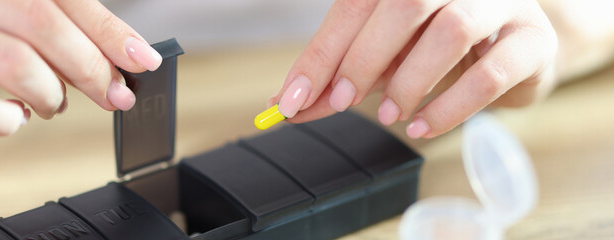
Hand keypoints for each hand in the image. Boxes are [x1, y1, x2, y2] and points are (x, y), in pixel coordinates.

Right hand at [0, 0, 161, 135]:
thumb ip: (36, 16)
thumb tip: (104, 57)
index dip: (110, 29)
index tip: (142, 59)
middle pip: (43, 23)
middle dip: (92, 68)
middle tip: (113, 95)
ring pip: (14, 63)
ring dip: (52, 94)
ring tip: (53, 104)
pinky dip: (4, 120)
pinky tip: (11, 116)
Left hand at [269, 0, 556, 137]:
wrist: (512, 49)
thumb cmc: (435, 47)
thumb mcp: (380, 58)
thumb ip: (338, 78)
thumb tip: (290, 104)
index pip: (355, 4)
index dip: (321, 52)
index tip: (293, 98)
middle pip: (404, 3)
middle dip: (363, 59)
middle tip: (344, 101)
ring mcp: (500, 2)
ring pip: (452, 30)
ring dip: (410, 82)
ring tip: (392, 114)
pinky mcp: (532, 39)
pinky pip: (490, 73)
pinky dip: (449, 107)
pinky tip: (423, 125)